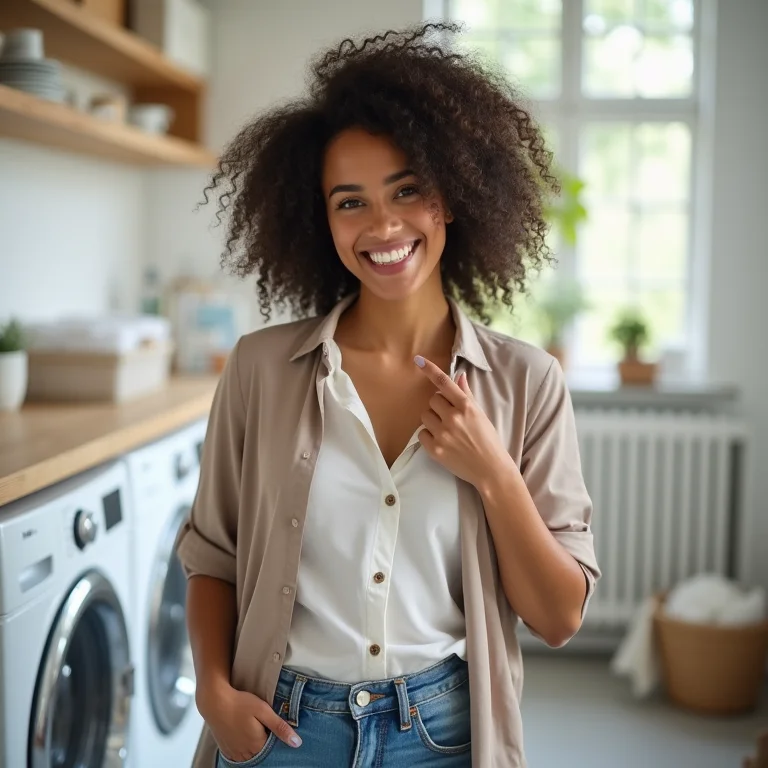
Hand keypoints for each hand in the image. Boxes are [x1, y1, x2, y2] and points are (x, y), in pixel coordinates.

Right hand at [198, 682, 301, 761]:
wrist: (214, 701)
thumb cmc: (240, 703)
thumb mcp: (263, 710)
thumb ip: (280, 727)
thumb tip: (297, 743)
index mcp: (257, 745)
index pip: (274, 749)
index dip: (276, 738)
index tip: (273, 726)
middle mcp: (246, 754)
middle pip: (262, 753)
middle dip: (265, 742)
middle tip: (262, 725)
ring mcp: (234, 753)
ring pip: (251, 755)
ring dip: (255, 745)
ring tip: (253, 728)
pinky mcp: (226, 750)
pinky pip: (239, 754)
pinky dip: (244, 747)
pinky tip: (243, 733)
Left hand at [414, 355, 513, 488]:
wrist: (491, 469)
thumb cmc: (488, 440)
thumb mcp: (481, 415)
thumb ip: (467, 396)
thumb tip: (459, 376)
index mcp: (466, 406)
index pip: (444, 382)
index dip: (429, 369)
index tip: (417, 360)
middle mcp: (453, 417)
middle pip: (432, 399)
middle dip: (439, 406)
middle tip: (450, 418)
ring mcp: (443, 433)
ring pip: (425, 416)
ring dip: (433, 420)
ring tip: (447, 431)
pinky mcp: (435, 449)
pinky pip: (422, 434)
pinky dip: (429, 437)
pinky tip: (442, 442)